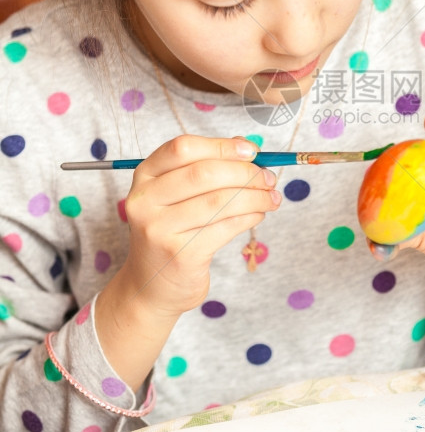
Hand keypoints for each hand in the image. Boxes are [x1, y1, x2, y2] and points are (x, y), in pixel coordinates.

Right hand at [119, 134, 280, 317]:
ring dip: (254, 197)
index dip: (222, 146)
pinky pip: (225, 227)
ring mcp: (159, 229)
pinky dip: (249, 217)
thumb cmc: (172, 232)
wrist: (152, 285)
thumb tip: (246, 146)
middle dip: (246, 173)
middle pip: (204, 173)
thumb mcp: (177, 195)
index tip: (251, 151)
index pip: (183, 148)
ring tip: (271, 198)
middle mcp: (146, 200)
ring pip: (219, 201)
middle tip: (268, 178)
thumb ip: (206, 166)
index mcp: (145, 176)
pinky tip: (258, 215)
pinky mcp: (180, 254)